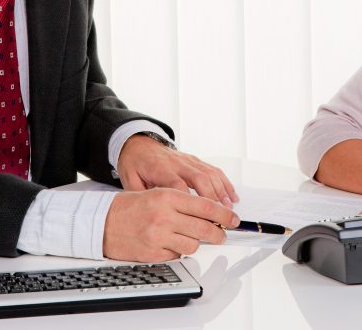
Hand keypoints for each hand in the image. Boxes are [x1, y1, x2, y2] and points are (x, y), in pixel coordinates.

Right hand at [103, 188, 239, 261]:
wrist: (101, 222)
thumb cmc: (130, 207)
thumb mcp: (157, 194)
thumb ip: (182, 202)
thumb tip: (209, 214)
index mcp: (167, 196)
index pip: (205, 206)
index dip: (224, 214)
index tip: (233, 219)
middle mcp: (164, 216)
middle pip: (204, 228)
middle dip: (218, 233)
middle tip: (222, 235)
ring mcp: (158, 236)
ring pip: (193, 245)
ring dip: (195, 243)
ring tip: (189, 238)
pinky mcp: (152, 253)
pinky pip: (177, 256)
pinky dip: (177, 252)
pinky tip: (170, 244)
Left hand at [117, 134, 239, 206]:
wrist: (138, 144)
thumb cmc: (135, 164)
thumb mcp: (130, 181)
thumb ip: (141, 197)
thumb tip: (151, 215)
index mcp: (159, 169)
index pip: (177, 184)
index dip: (189, 200)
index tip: (196, 217)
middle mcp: (177, 163)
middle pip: (199, 179)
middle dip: (212, 198)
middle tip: (220, 216)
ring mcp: (188, 160)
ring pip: (209, 174)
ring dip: (221, 191)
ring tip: (229, 208)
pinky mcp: (195, 160)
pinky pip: (213, 170)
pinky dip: (224, 183)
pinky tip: (232, 195)